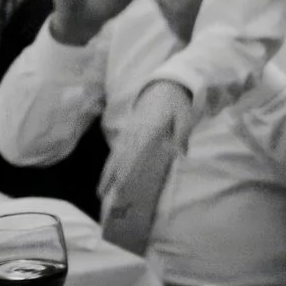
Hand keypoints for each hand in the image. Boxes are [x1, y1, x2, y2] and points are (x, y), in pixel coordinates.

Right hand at [99, 78, 193, 251]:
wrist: (165, 84)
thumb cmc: (177, 103)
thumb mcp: (185, 118)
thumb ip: (182, 136)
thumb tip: (180, 156)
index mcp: (149, 129)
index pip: (136, 155)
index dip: (128, 172)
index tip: (122, 188)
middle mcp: (134, 133)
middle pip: (122, 160)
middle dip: (114, 181)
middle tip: (108, 201)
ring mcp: (128, 133)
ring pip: (115, 157)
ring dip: (107, 176)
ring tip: (100, 194)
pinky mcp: (127, 133)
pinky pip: (115, 152)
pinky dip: (109, 167)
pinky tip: (105, 179)